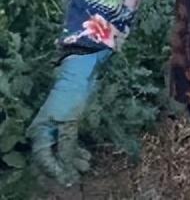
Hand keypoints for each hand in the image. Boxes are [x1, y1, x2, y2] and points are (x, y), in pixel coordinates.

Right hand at [27, 49, 110, 186]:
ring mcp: (56, 129)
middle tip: (78, 175)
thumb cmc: (71, 97)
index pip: (43, 158)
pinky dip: (76, 150)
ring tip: (86, 166)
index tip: (67, 179)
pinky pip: (69, 142)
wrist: (79, 75)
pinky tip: (86, 156)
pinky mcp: (67, 124)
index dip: (55, 170)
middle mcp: (44, 133)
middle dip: (64, 166)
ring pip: (62, 150)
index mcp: (39, 133)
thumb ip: (67, 145)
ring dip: (73, 159)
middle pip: (51, 156)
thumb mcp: (69, 123)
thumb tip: (66, 166)